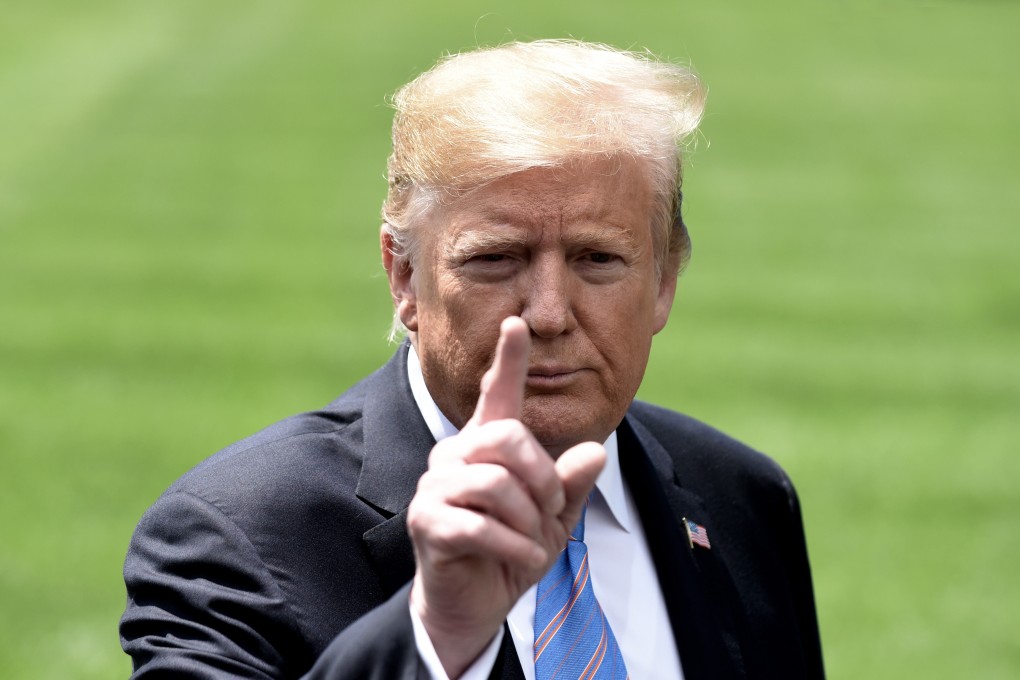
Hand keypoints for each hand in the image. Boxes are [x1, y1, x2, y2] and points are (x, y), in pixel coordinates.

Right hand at [407, 316, 605, 677]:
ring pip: (496, 483)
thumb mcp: (553, 519)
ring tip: (534, 542)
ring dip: (530, 519)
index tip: (517, 323)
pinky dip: (515, 548)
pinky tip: (525, 561)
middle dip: (542, 479)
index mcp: (486, 446)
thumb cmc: (510, 551)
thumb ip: (570, 485)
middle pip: (508, 438)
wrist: (473, 605)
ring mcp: (436, 486)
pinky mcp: (427, 521)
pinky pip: (481, 525)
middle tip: (550, 512)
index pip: (496, 395)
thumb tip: (594, 452)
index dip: (508, 360)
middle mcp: (455, 455)